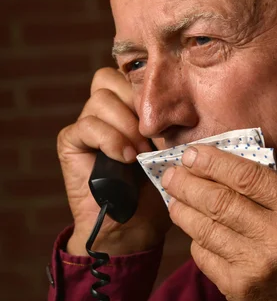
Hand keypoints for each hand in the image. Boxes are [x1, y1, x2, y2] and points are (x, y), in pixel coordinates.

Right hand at [57, 67, 170, 254]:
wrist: (134, 227)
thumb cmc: (158, 188)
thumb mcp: (172, 148)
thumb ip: (168, 121)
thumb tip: (182, 99)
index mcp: (128, 106)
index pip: (130, 73)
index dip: (148, 88)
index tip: (169, 117)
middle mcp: (104, 111)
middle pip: (111, 79)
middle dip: (136, 104)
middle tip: (152, 135)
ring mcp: (86, 125)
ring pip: (101, 99)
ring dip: (125, 125)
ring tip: (139, 153)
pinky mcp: (71, 142)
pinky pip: (86, 125)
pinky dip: (109, 139)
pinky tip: (125, 158)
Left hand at [162, 145, 276, 300]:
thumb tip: (252, 154)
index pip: (247, 176)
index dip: (213, 162)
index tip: (192, 153)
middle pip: (219, 200)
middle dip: (187, 183)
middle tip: (170, 173)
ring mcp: (256, 265)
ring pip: (205, 228)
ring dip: (182, 209)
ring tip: (173, 196)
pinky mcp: (239, 290)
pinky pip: (204, 257)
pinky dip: (195, 239)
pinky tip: (192, 229)